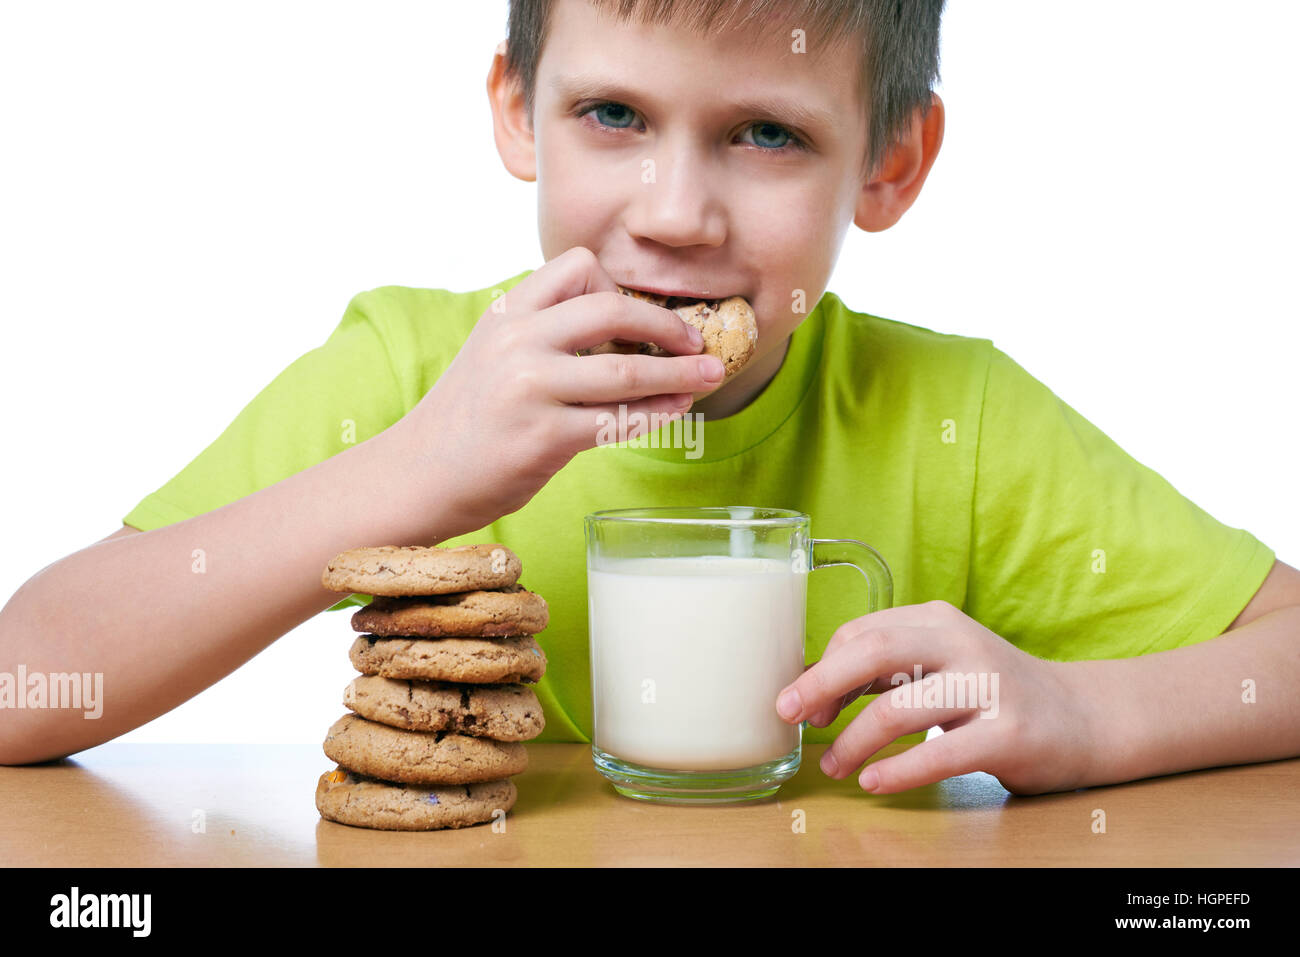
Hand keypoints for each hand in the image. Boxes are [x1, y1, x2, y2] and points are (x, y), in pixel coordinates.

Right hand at [388, 246, 725, 534]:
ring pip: (626, 370)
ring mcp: (529, 388)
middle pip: (612, 309)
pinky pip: (619, 420)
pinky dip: (658, 414)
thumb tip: (631, 336)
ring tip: (709, 376)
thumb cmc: (469, 419)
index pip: (578, 265)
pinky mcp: (543, 437)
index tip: (642, 317)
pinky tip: (675, 411)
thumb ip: (549, 336)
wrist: (418, 475)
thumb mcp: (495, 354)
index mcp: (508, 312)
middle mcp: (517, 341)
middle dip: (667, 326)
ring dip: (680, 373)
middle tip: (696, 342)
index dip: (620, 287)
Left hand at [774, 600, 1100, 794]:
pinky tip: (874, 782)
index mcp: (938, 621)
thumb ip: (887, 670)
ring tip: (835, 766)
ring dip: (853, 742)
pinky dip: (897, 772)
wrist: (1083, 718)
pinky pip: (938, 754)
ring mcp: (988, 688)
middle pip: (874, 652)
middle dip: (821, 685)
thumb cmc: (992, 693)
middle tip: (789, 715)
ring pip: (898, 709)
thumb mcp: (941, 663)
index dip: (823, 667)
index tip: (801, 702)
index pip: (862, 633)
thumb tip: (812, 692)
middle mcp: (962, 645)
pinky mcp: (1009, 734)